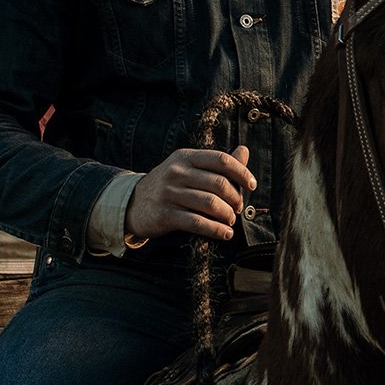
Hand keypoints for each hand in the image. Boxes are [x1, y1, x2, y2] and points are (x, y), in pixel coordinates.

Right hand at [125, 145, 254, 241]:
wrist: (132, 203)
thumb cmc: (169, 185)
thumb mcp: (188, 168)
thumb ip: (217, 163)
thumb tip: (245, 151)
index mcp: (185, 157)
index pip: (221, 160)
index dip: (241, 172)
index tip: (252, 185)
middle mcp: (177, 172)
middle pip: (219, 184)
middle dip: (235, 198)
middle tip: (238, 207)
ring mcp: (169, 193)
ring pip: (210, 204)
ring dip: (227, 215)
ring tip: (230, 220)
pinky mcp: (165, 214)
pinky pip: (197, 223)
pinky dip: (216, 230)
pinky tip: (225, 234)